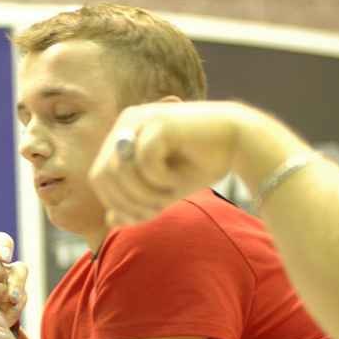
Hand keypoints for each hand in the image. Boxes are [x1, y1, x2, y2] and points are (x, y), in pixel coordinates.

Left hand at [89, 101, 244, 226]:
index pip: (98, 177)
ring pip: (119, 169)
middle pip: (103, 175)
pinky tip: (177, 177)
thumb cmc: (198, 165)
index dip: (115, 203)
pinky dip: (159, 178)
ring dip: (142, 193)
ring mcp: (141, 119)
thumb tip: (109, 219)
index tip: (142, 216)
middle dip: (127, 201)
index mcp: (121, 136)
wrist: (240, 142)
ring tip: (166, 196)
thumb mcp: (161, 193)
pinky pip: (144, 161)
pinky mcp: (159, 121)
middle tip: (154, 210)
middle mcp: (126, 122)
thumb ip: (135, 205)